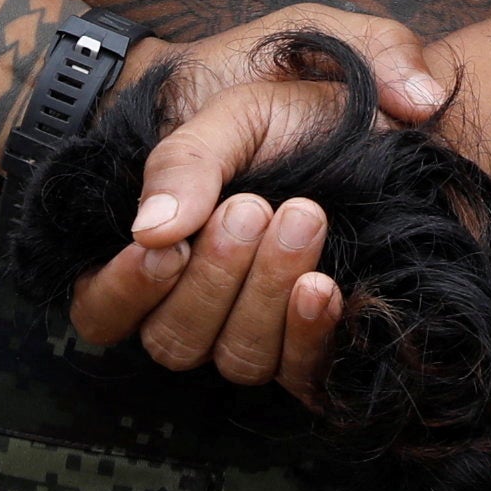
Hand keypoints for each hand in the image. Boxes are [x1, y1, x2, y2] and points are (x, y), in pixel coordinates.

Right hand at [63, 7, 454, 401]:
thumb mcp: (237, 115)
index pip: (101, 312)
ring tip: (303, 216)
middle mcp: (201, 307)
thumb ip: (184, 162)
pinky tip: (322, 286)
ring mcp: (259, 331)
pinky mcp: (316, 347)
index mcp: (160, 256)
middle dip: (213, 277)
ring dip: (264, 292)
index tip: (166, 249)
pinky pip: (299, 376)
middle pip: (173, 340)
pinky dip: (307, 334)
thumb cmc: (297, 115)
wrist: (389, 122)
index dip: (123, 291)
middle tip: (253, 208)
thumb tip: (147, 229)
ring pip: (236, 358)